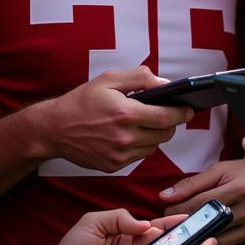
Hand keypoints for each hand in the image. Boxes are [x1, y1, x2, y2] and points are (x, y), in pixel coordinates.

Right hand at [38, 68, 193, 172]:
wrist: (54, 128)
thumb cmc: (82, 101)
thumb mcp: (109, 79)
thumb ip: (140, 78)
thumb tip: (165, 84)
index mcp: (126, 113)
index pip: (166, 117)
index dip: (181, 113)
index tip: (189, 109)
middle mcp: (125, 137)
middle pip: (164, 134)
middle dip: (171, 123)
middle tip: (169, 114)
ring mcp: (119, 155)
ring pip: (154, 147)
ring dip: (156, 135)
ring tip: (147, 122)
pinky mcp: (114, 166)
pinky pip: (139, 156)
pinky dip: (141, 145)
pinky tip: (131, 134)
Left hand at [160, 160, 244, 244]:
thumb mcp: (224, 170)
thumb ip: (194, 182)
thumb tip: (165, 196)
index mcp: (239, 188)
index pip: (198, 203)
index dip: (177, 209)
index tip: (165, 210)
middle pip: (206, 226)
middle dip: (183, 228)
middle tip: (169, 227)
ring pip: (215, 243)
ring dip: (195, 242)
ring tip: (182, 236)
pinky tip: (202, 244)